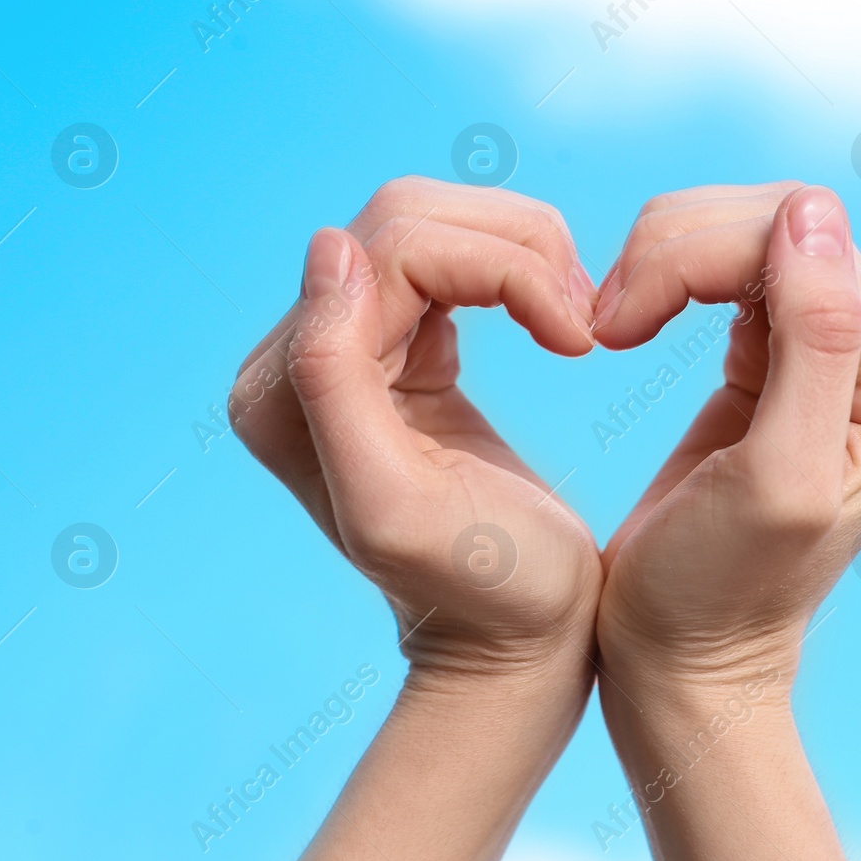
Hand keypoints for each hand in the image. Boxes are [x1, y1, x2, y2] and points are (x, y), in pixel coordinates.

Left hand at [229, 177, 603, 679]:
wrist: (518, 640)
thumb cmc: (484, 588)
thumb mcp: (396, 501)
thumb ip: (332, 376)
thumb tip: (328, 246)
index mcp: (281, 391)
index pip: (389, 250)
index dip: (498, 267)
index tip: (574, 337)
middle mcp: (297, 359)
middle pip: (407, 219)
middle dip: (513, 249)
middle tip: (580, 323)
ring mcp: (350, 349)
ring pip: (435, 225)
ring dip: (523, 255)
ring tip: (575, 323)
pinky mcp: (403, 349)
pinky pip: (453, 261)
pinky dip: (517, 274)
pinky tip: (554, 323)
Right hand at [593, 182, 860, 686]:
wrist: (680, 657)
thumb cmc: (717, 591)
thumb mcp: (777, 477)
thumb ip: (816, 341)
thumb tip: (813, 211)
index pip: (812, 247)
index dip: (703, 256)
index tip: (619, 325)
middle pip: (783, 225)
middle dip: (679, 251)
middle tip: (606, 322)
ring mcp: (834, 356)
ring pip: (749, 233)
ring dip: (664, 260)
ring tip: (611, 326)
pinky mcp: (776, 356)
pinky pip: (728, 268)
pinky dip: (666, 278)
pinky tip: (630, 325)